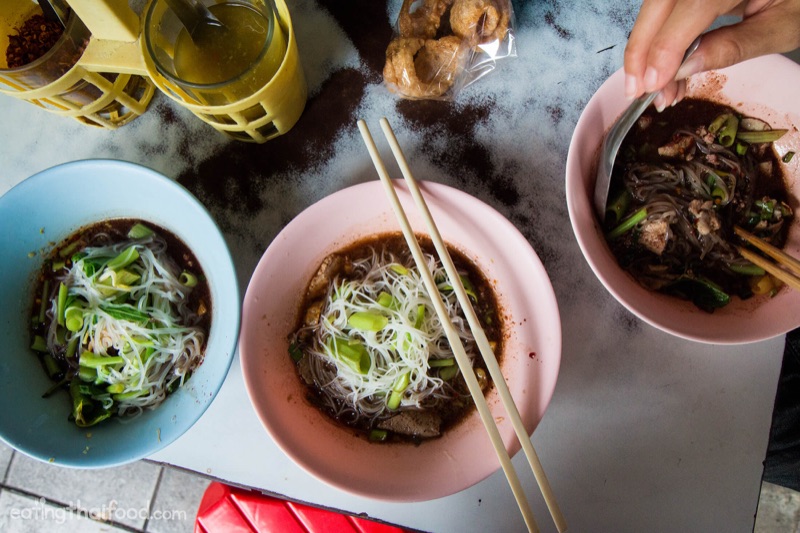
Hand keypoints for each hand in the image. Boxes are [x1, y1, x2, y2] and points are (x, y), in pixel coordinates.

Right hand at [624, 0, 799, 110]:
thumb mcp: (781, 26)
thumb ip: (733, 46)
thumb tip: (683, 68)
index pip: (689, 7)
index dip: (665, 48)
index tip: (652, 84)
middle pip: (659, 2)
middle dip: (641, 49)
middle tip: (636, 90)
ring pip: (656, 6)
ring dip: (646, 48)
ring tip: (656, 89)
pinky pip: (667, 8)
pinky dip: (659, 39)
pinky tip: (665, 69)